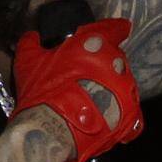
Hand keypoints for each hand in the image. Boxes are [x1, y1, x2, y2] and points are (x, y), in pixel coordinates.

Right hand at [12, 18, 142, 161]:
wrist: (52, 132)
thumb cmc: (43, 93)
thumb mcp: (28, 62)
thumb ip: (31, 44)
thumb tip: (31, 37)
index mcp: (95, 45)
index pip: (114, 29)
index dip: (115, 29)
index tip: (119, 29)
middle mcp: (116, 64)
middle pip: (117, 59)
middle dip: (106, 65)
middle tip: (89, 75)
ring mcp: (126, 91)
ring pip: (126, 84)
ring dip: (114, 88)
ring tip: (95, 99)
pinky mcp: (131, 116)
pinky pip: (133, 113)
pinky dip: (123, 114)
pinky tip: (110, 117)